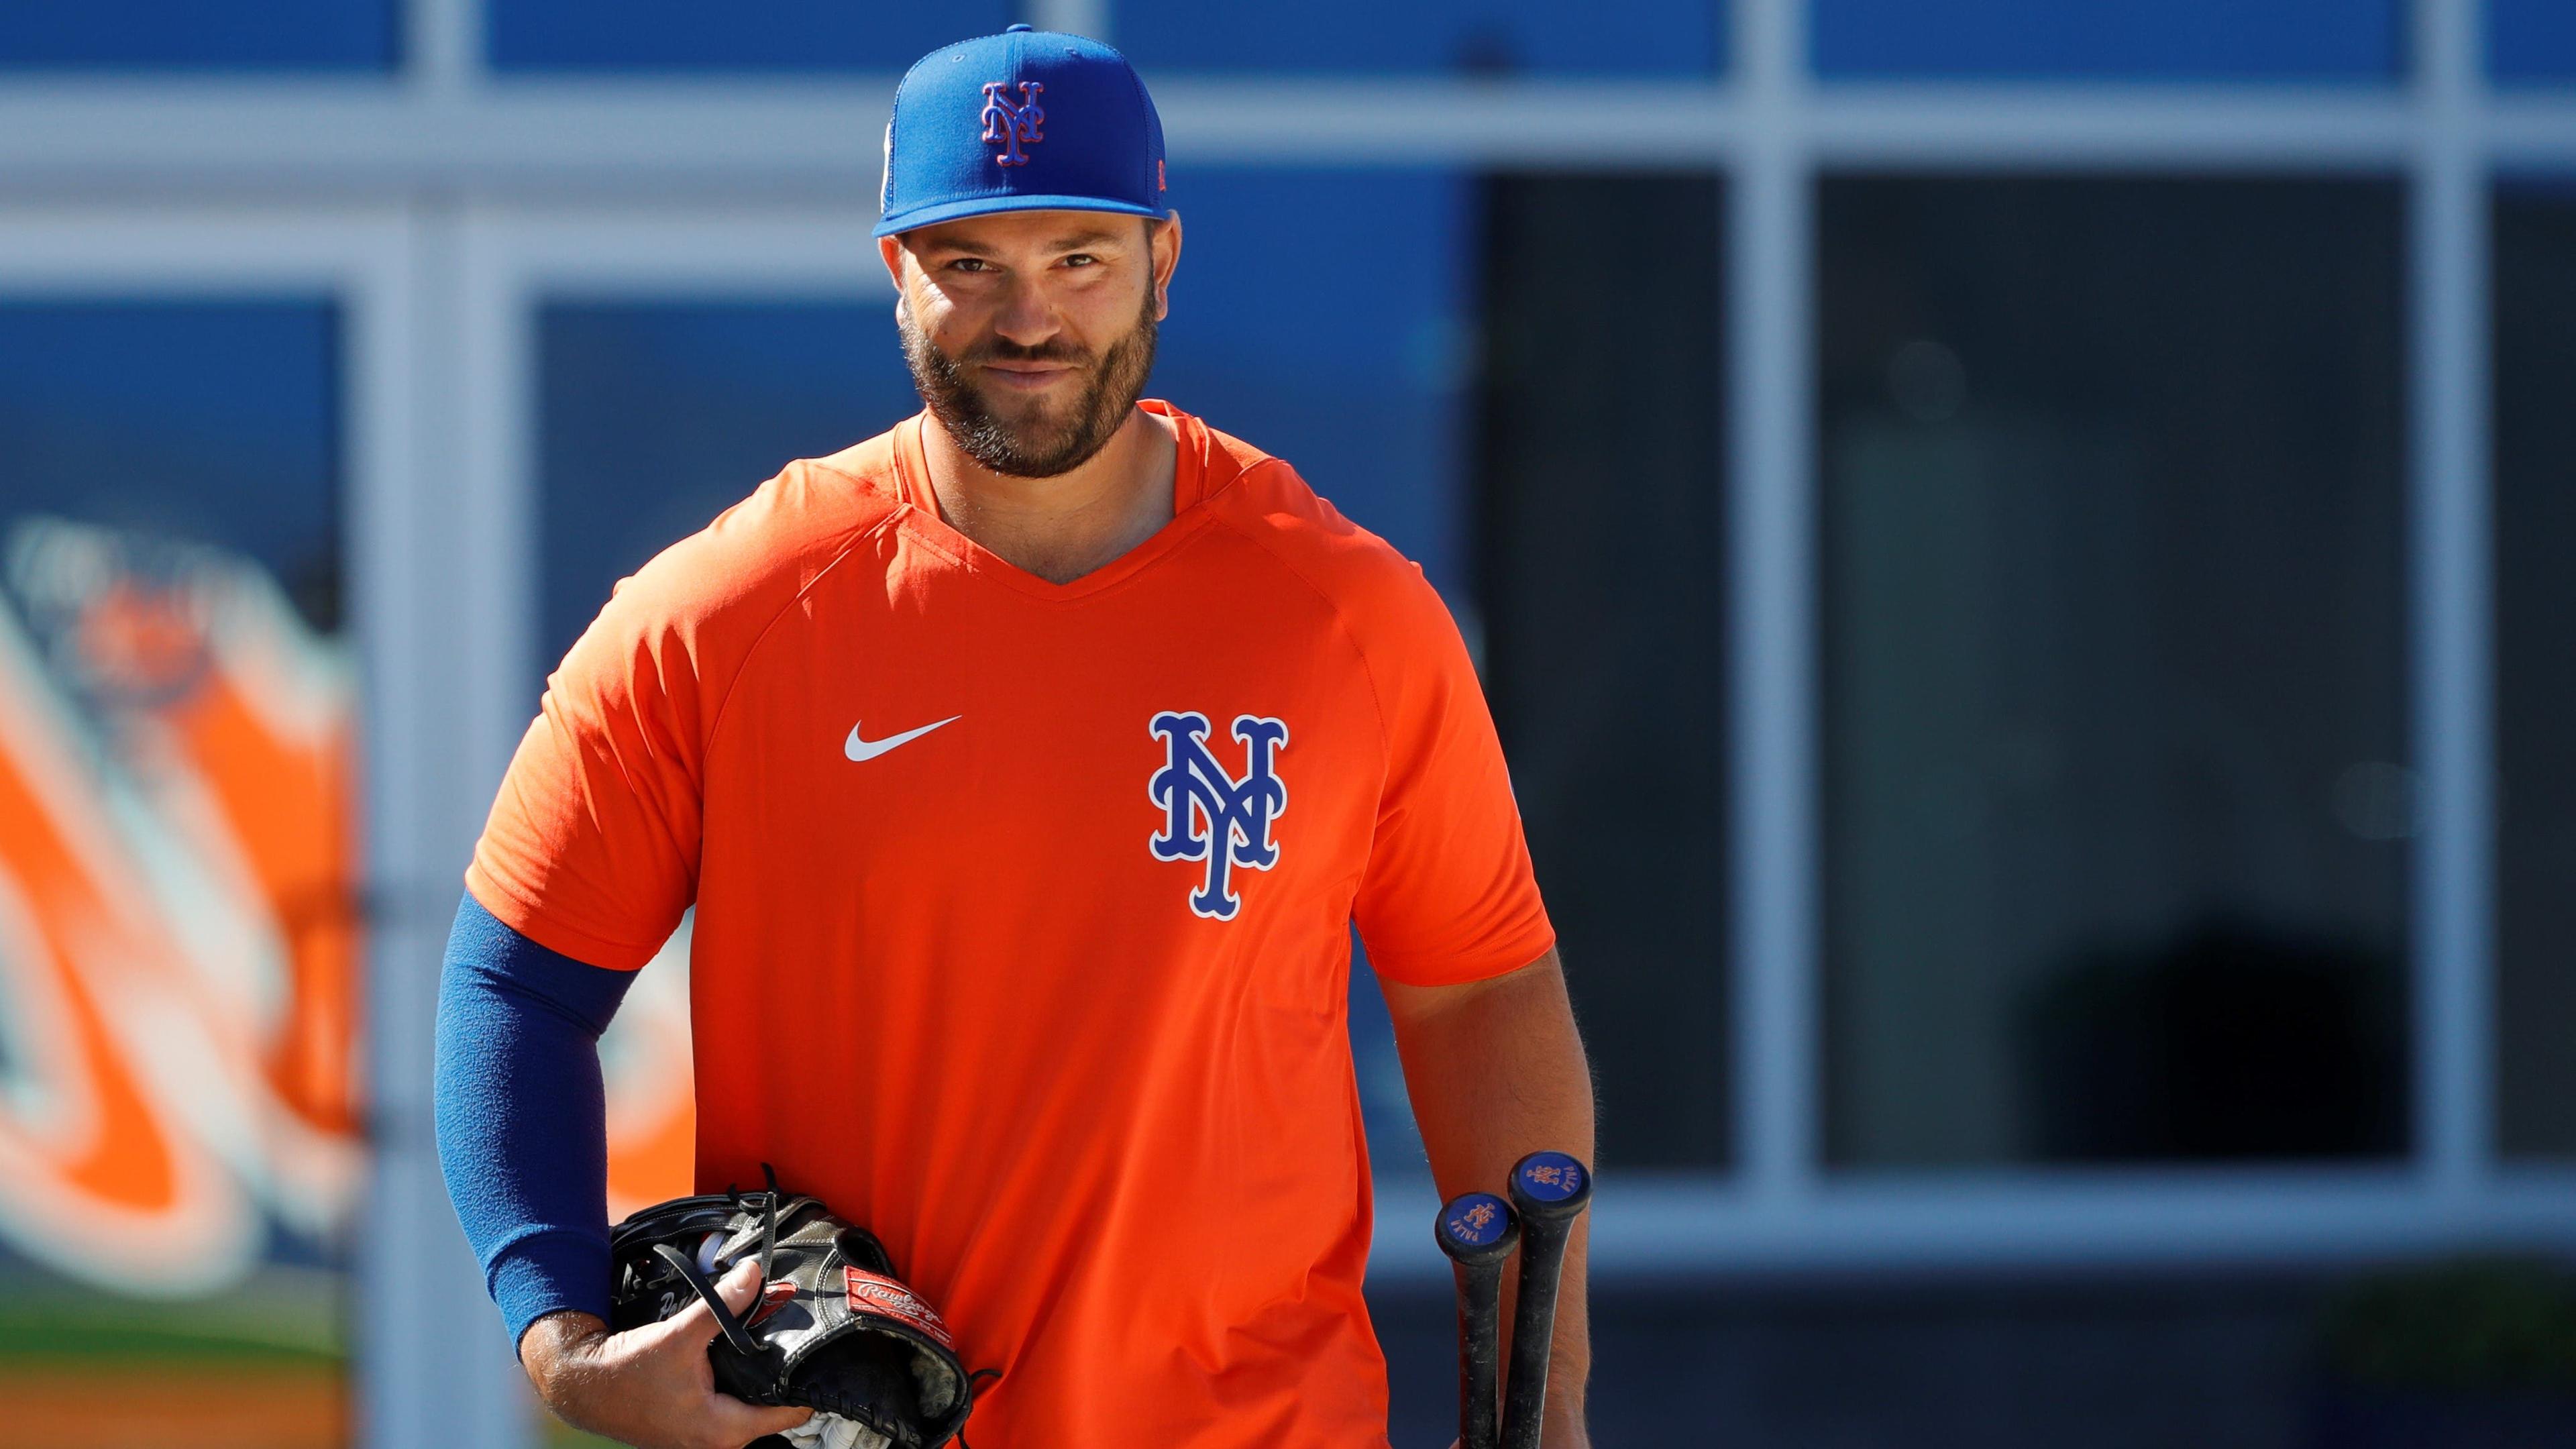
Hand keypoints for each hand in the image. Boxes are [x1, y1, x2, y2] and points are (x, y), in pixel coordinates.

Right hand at [521, 1258, 813, 1448]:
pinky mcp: (693, 1423)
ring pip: (749, 1400)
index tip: (816, 1348)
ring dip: (756, 1370)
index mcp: (725, 1431)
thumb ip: (722, 1306)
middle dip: (780, 1368)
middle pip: (772, 1404)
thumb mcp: (680, 1334)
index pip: (790, 1412)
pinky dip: (735, 1376)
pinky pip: (729, 1400)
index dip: (805, 1379)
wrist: (582, 1384)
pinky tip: (734, 1350)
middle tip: (788, 1331)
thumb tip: (755, 1275)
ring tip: (762, 1335)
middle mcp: (719, 1441)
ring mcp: (705, 1435)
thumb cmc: (626, 1372)